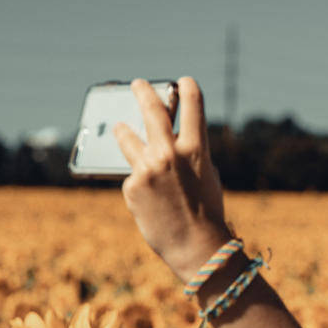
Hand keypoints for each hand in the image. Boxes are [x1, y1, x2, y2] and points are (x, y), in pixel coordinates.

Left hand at [114, 78, 232, 281]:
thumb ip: (189, 155)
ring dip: (124, 132)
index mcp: (196, 150)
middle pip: (152, 111)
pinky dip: (139, 183)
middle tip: (138, 85)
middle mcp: (170, 154)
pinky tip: (149, 198)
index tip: (184, 82)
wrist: (195, 246)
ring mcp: (148, 168)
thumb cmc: (206, 212)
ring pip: (129, 140)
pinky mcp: (132, 185)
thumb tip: (169, 140)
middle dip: (144, 93)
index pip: (193, 107)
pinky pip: (133, 176)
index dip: (189, 89)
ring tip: (120, 128)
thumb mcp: (206, 176)